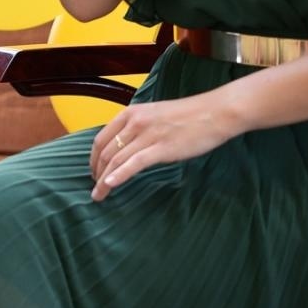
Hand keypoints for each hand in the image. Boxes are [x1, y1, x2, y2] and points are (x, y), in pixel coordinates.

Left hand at [87, 93, 240, 201]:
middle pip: (105, 151)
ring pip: (116, 160)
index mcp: (130, 113)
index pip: (101, 138)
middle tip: (95, 186)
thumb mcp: (154, 115)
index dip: (93, 158)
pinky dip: (119, 175)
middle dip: (96, 172)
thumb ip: (137, 128)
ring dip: (104, 180)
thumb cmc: (187, 116)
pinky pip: (134, 163)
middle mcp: (134, 122)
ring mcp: (147, 135)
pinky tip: (109, 185)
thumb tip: (125, 146)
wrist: (215, 112)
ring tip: (99, 194)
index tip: (93, 171)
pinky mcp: (161, 148)